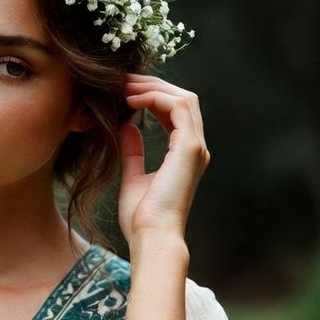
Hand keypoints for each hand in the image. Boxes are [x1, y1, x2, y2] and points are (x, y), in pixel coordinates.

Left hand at [118, 74, 209, 248]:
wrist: (151, 237)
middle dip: (153, 85)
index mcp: (185, 155)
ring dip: (154, 87)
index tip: (124, 92)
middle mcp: (195, 148)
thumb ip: (132, 151)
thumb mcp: (132, 177)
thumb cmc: (142, 218)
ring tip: (126, 86)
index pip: (175, 112)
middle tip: (124, 81)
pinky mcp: (189, 148)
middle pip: (182, 99)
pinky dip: (155, 98)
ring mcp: (195, 147)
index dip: (151, 97)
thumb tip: (126, 126)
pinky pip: (178, 107)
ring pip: (184, 98)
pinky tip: (132, 100)